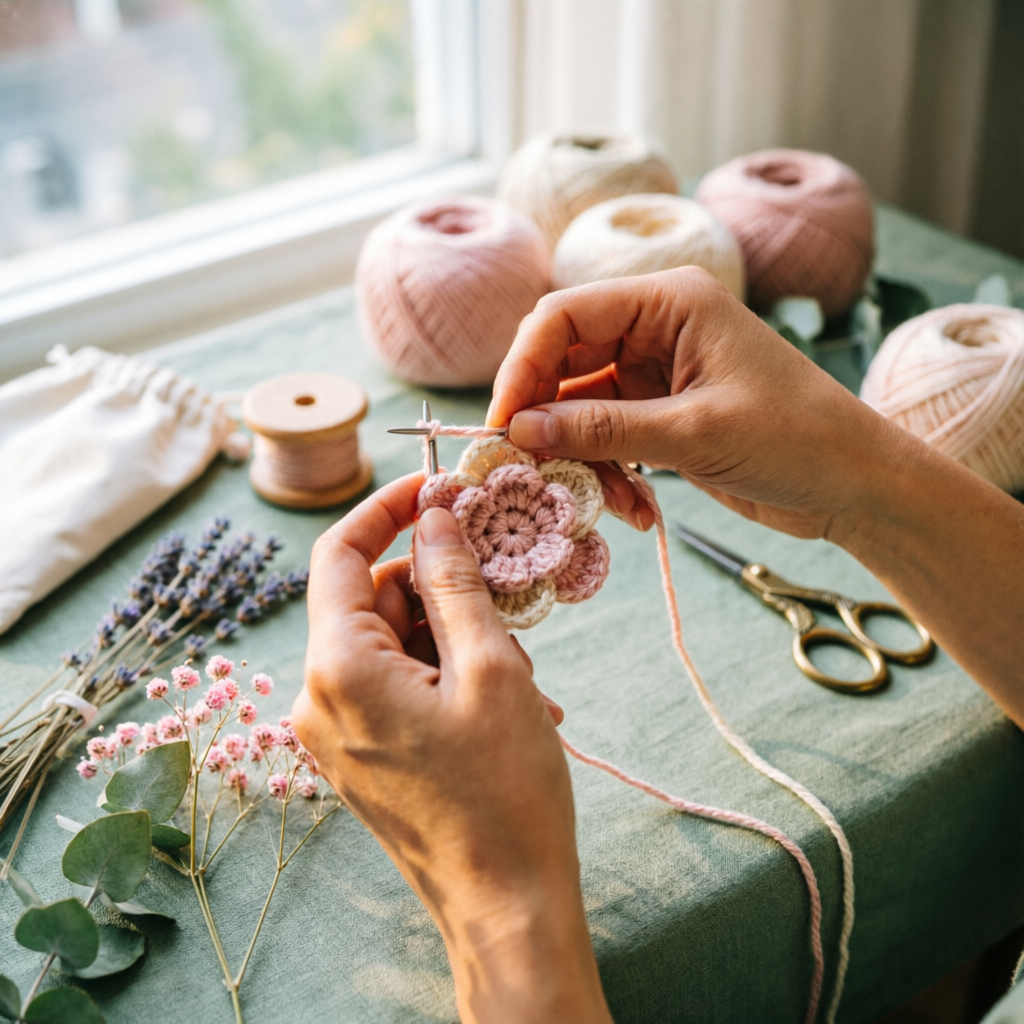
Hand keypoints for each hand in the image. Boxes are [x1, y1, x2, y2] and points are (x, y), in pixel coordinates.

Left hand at [292, 474, 612, 1023]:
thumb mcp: (490, 667)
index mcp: (339, 668)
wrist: (505, 906)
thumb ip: (455, 580)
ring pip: (393, 639)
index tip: (437, 487)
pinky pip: (397, 682)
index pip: (339, 553)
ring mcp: (338, 730)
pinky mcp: (363, 752)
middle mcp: (321, 697)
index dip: (387, 508)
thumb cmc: (504, 792)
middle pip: (373, 597)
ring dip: (455, 634)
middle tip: (505, 590)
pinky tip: (508, 700)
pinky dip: (448, 671)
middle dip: (440, 583)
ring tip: (519, 672)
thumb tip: (435, 516)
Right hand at [487, 266, 911, 543]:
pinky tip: (637, 510)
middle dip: (546, 420)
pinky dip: (609, 475)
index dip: (522, 367)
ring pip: (579, 410)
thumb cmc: (797, 438)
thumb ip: (602, 429)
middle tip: (532, 470)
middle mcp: (655, 330)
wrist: (855, 485)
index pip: (563, 315)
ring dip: (583, 460)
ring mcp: (655, 375)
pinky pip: (606, 440)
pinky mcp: (660, 416)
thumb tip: (518, 430)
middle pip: (562, 364)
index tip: (503, 425)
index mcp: (669, 302)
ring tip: (611, 503)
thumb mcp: (694, 432)